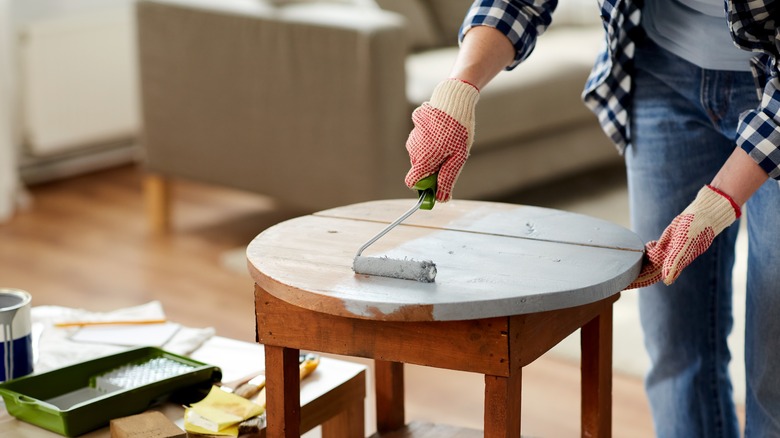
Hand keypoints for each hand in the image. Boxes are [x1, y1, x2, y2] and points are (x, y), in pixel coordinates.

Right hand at [404, 79, 478, 201]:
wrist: (452, 99)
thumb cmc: (458, 130)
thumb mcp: (458, 158)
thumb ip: (447, 179)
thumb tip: (441, 198)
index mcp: (422, 160)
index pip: (413, 183)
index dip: (424, 187)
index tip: (437, 184)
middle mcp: (413, 150)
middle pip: (420, 168)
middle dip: (433, 168)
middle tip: (452, 158)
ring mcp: (413, 136)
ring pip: (422, 153)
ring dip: (434, 153)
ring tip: (451, 141)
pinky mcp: (416, 126)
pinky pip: (423, 139)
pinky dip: (432, 139)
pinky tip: (445, 130)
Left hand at [626, 185, 740, 288]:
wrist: (703, 214)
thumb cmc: (697, 228)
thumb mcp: (685, 243)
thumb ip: (676, 261)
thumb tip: (666, 281)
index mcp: (675, 263)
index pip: (654, 276)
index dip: (640, 281)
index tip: (626, 284)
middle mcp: (672, 259)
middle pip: (650, 270)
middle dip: (637, 274)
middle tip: (621, 276)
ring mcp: (669, 251)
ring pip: (651, 260)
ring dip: (641, 262)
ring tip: (631, 262)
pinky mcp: (668, 242)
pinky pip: (655, 250)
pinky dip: (649, 250)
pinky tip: (647, 248)